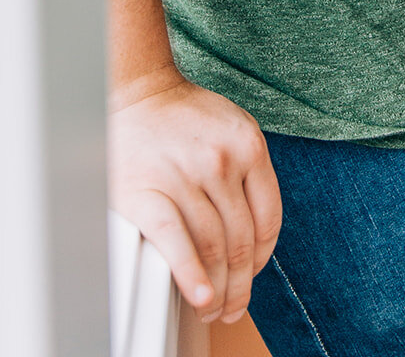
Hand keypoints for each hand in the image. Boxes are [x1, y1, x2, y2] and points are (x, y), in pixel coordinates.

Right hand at [110, 70, 281, 323]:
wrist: (136, 95)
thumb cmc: (184, 117)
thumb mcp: (233, 130)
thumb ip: (248, 172)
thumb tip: (256, 234)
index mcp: (250, 146)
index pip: (268, 218)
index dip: (262, 257)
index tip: (251, 275)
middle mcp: (223, 162)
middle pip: (241, 240)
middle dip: (240, 284)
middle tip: (235, 307)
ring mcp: (187, 178)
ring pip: (213, 248)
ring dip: (218, 289)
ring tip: (214, 309)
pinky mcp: (150, 194)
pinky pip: (176, 244)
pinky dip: (191, 276)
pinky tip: (199, 298)